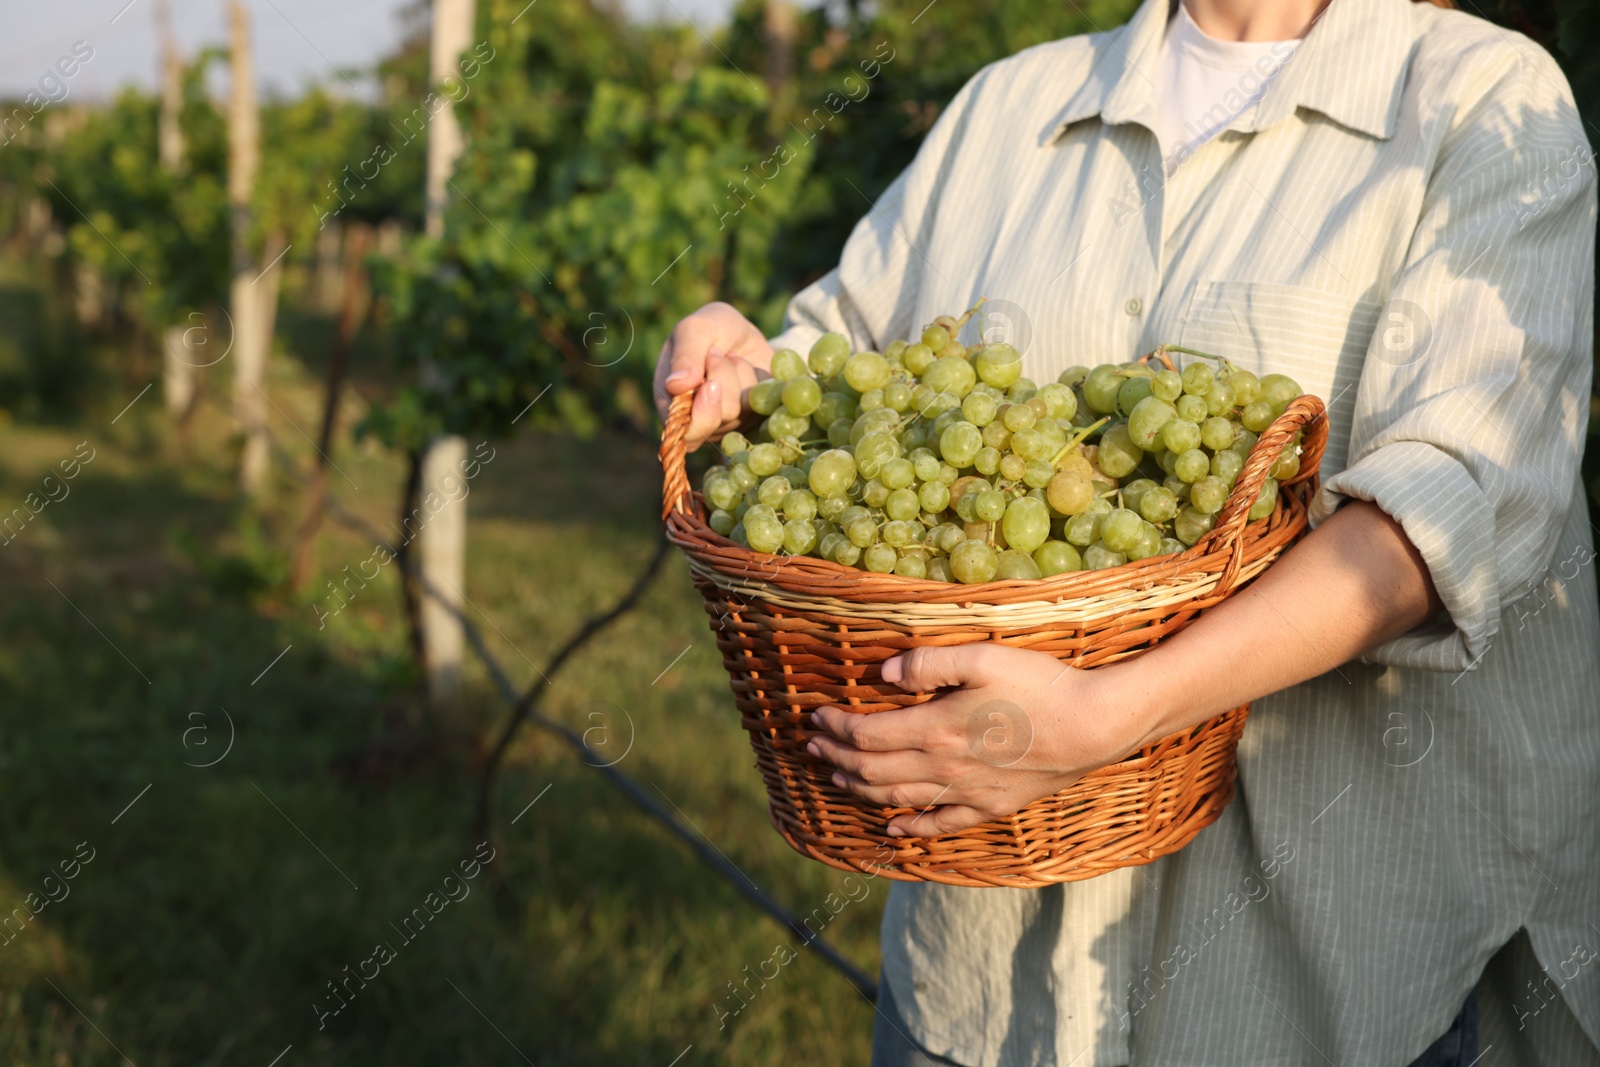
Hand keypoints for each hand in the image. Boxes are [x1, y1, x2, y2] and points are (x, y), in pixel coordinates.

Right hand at [653, 301, 773, 451]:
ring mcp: (730, 424)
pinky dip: (759, 378)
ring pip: (743, 409)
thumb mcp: (693, 329)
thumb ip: (684, 355)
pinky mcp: (755, 417)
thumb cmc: (709, 329)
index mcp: (672, 407)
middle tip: (715, 353)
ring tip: (730, 357)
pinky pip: (764, 403)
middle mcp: (700, 423)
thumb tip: (675, 386)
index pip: (686, 432)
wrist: (740, 331)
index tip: (710, 384)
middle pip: (720, 419)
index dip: (702, 413)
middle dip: (723, 380)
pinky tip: (747, 368)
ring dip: (740, 373)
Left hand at [806, 645, 1143, 837]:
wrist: (1093, 727)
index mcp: (934, 730)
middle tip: (812, 749)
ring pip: (898, 799)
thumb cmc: (1039, 685)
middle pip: (873, 770)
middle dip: (836, 759)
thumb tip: (881, 674)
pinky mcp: (991, 806)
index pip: (866, 735)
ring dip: (860, 790)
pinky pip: (941, 825)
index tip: (815, 718)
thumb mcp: (981, 657)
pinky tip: (894, 830)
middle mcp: (943, 768)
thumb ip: (926, 664)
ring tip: (836, 780)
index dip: (835, 728)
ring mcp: (967, 793)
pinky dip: (911, 829)